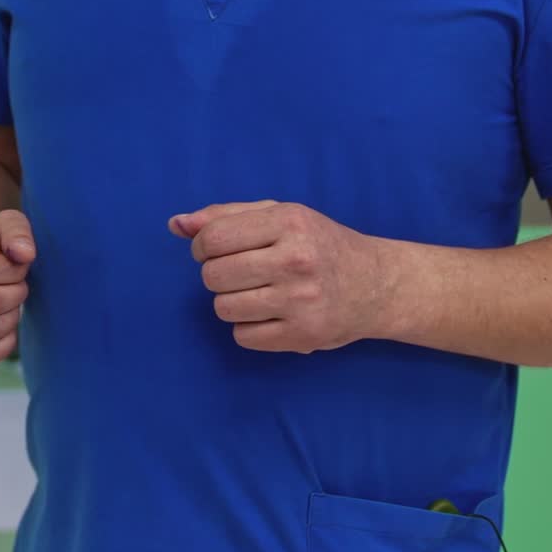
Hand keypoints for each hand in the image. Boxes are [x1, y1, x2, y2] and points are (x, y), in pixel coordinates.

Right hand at [0, 210, 35, 368]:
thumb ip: (17, 232)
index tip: (18, 265)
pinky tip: (5, 328)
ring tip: (11, 305)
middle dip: (14, 295)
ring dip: (9, 320)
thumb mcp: (7, 223)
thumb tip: (25, 254)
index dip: (12, 271)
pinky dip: (1, 347)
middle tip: (18, 287)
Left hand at [169, 201, 386, 353]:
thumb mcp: (279, 214)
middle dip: (216, 274)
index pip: (213, 238)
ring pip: (223, 308)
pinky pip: (243, 337)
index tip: (215, 249)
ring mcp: (301, 301)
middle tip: (240, 271)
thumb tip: (175, 224)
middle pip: (214, 275)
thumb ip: (225, 215)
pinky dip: (247, 327)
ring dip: (230, 301)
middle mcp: (296, 260)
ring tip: (255, 292)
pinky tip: (269, 314)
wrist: (375, 284)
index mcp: (288, 222)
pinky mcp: (304, 336)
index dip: (202, 246)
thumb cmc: (318, 242)